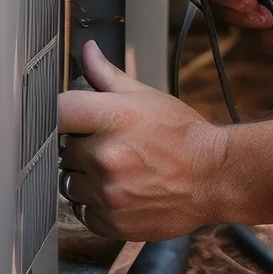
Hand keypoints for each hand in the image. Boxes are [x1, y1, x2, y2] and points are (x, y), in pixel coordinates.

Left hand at [58, 40, 228, 240]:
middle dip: (80, 146)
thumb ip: (108, 76)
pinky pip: (83, 212)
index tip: (67, 119)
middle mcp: (104, 156)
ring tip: (115, 170)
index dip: (60, 114)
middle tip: (107, 145)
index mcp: (111, 118)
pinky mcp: (112, 221)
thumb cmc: (182, 135)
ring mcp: (107, 192)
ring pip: (70, 183)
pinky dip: (95, 204)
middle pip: (62, 149)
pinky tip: (118, 191)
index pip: (57, 111)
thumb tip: (88, 51)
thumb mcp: (146, 97)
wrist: (215, 176)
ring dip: (85, 177)